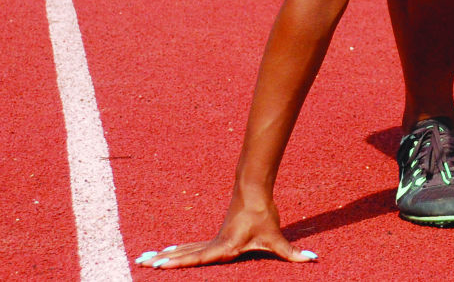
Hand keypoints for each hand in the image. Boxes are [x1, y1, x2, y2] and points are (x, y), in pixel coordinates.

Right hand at [133, 197, 317, 268]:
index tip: (161, 264)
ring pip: (186, 248)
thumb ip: (292, 252)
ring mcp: (213, 238)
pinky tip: (167, 251)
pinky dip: (179, 249)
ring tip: (144, 259)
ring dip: (167, 255)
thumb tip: (312, 259)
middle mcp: (215, 243)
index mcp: (225, 246)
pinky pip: (192, 245)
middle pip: (185, 254)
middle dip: (164, 261)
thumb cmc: (263, 214)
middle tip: (141, 263)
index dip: (180, 262)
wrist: (254, 189)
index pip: (199, 258)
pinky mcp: (216, 235)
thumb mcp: (277, 237)